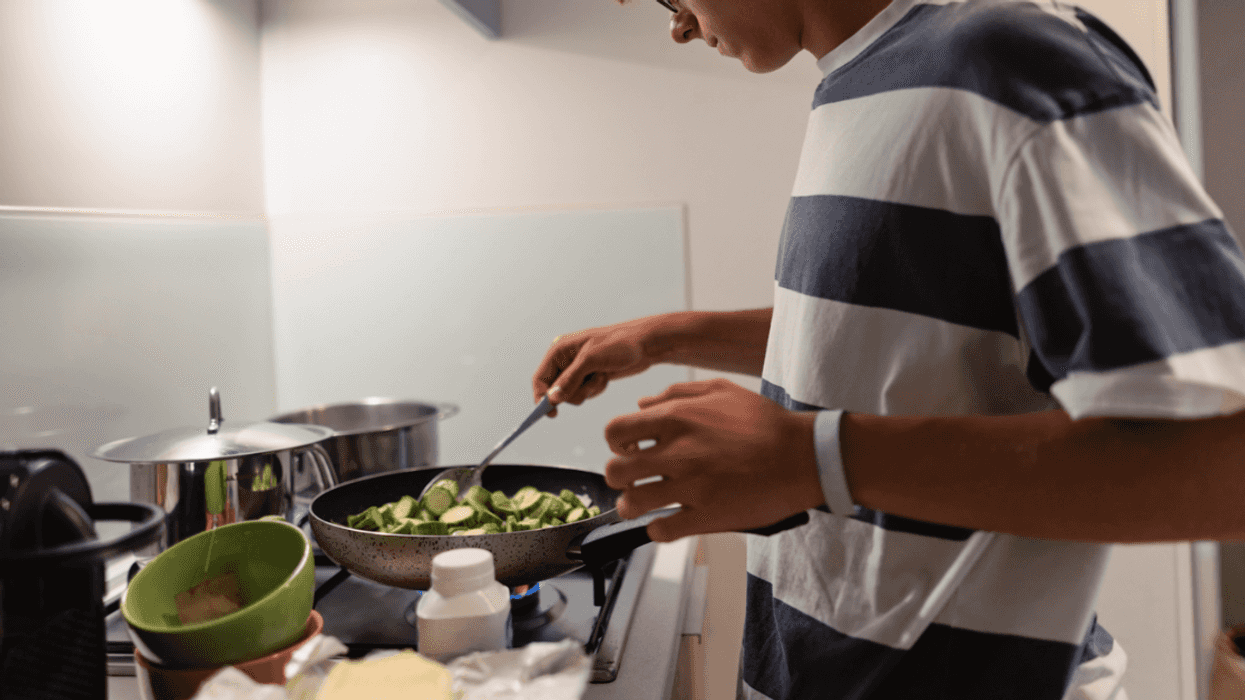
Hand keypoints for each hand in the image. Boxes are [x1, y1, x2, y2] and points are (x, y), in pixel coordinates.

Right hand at [532, 317, 661, 416]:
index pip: (540, 378)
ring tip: (602, 376)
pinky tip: (606, 376)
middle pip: (555, 390)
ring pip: (572, 394)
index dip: (542, 396)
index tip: (551, 413)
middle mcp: (566, 359)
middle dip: (573, 392)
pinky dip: (596, 389)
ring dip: (588, 390)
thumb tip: (552, 398)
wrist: (645, 343)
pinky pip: (586, 392)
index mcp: (560, 349)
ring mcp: (578, 368)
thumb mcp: (592, 360)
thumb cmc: (619, 344)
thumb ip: (570, 379)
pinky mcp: (591, 375)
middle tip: (590, 385)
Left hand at [603, 378, 822, 541]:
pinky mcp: (706, 517)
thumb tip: (641, 404)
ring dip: (633, 506)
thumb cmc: (767, 423)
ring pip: (632, 504)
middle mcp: (677, 452)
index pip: (615, 432)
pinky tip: (670, 521)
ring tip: (646, 503)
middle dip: (619, 477)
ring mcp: (691, 487)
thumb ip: (676, 394)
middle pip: (615, 471)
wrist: (805, 456)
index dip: (616, 443)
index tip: (631, 450)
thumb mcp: (721, 390)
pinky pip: (660, 531)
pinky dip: (658, 529)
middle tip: (636, 479)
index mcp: (677, 418)